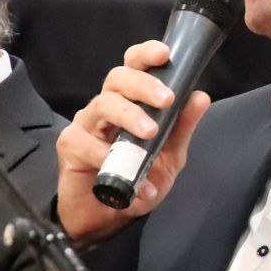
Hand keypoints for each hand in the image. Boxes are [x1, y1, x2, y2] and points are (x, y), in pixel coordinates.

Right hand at [55, 40, 210, 248]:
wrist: (108, 216)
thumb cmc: (136, 179)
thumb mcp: (169, 156)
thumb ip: (182, 127)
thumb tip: (200, 97)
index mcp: (130, 102)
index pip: (133, 67)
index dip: (145, 55)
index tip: (164, 53)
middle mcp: (106, 107)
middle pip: (117, 77)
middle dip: (144, 84)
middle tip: (166, 100)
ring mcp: (86, 124)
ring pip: (103, 103)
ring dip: (130, 115)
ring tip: (149, 133)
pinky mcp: (70, 146)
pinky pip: (86, 141)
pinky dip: (107, 154)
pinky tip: (122, 167)